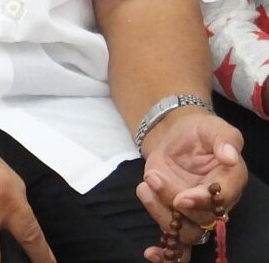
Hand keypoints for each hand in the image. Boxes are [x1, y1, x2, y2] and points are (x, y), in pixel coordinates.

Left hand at [137, 110, 245, 262]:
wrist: (176, 135)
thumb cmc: (199, 132)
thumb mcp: (212, 127)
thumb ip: (224, 139)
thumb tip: (230, 155)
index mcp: (231, 180)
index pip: (224, 198)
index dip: (203, 201)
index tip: (182, 198)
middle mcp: (216, 203)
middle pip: (202, 218)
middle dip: (174, 201)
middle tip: (154, 178)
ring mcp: (195, 212)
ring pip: (186, 231)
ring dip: (161, 214)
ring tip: (145, 186)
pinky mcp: (175, 215)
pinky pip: (176, 243)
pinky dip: (165, 253)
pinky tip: (150, 253)